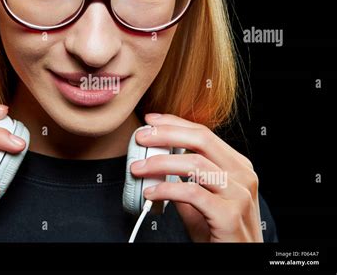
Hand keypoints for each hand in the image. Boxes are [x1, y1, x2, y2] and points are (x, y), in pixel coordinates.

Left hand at [130, 113, 262, 241]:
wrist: (239, 260)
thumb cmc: (221, 231)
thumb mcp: (204, 199)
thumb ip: (185, 180)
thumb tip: (156, 164)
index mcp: (237, 166)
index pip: (204, 134)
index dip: (175, 123)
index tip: (151, 121)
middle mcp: (242, 175)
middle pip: (201, 140)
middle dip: (166, 134)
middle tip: (142, 137)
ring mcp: (239, 194)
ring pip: (196, 164)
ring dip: (161, 163)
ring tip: (139, 168)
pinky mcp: (229, 215)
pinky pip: (192, 193)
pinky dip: (167, 190)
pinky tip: (151, 193)